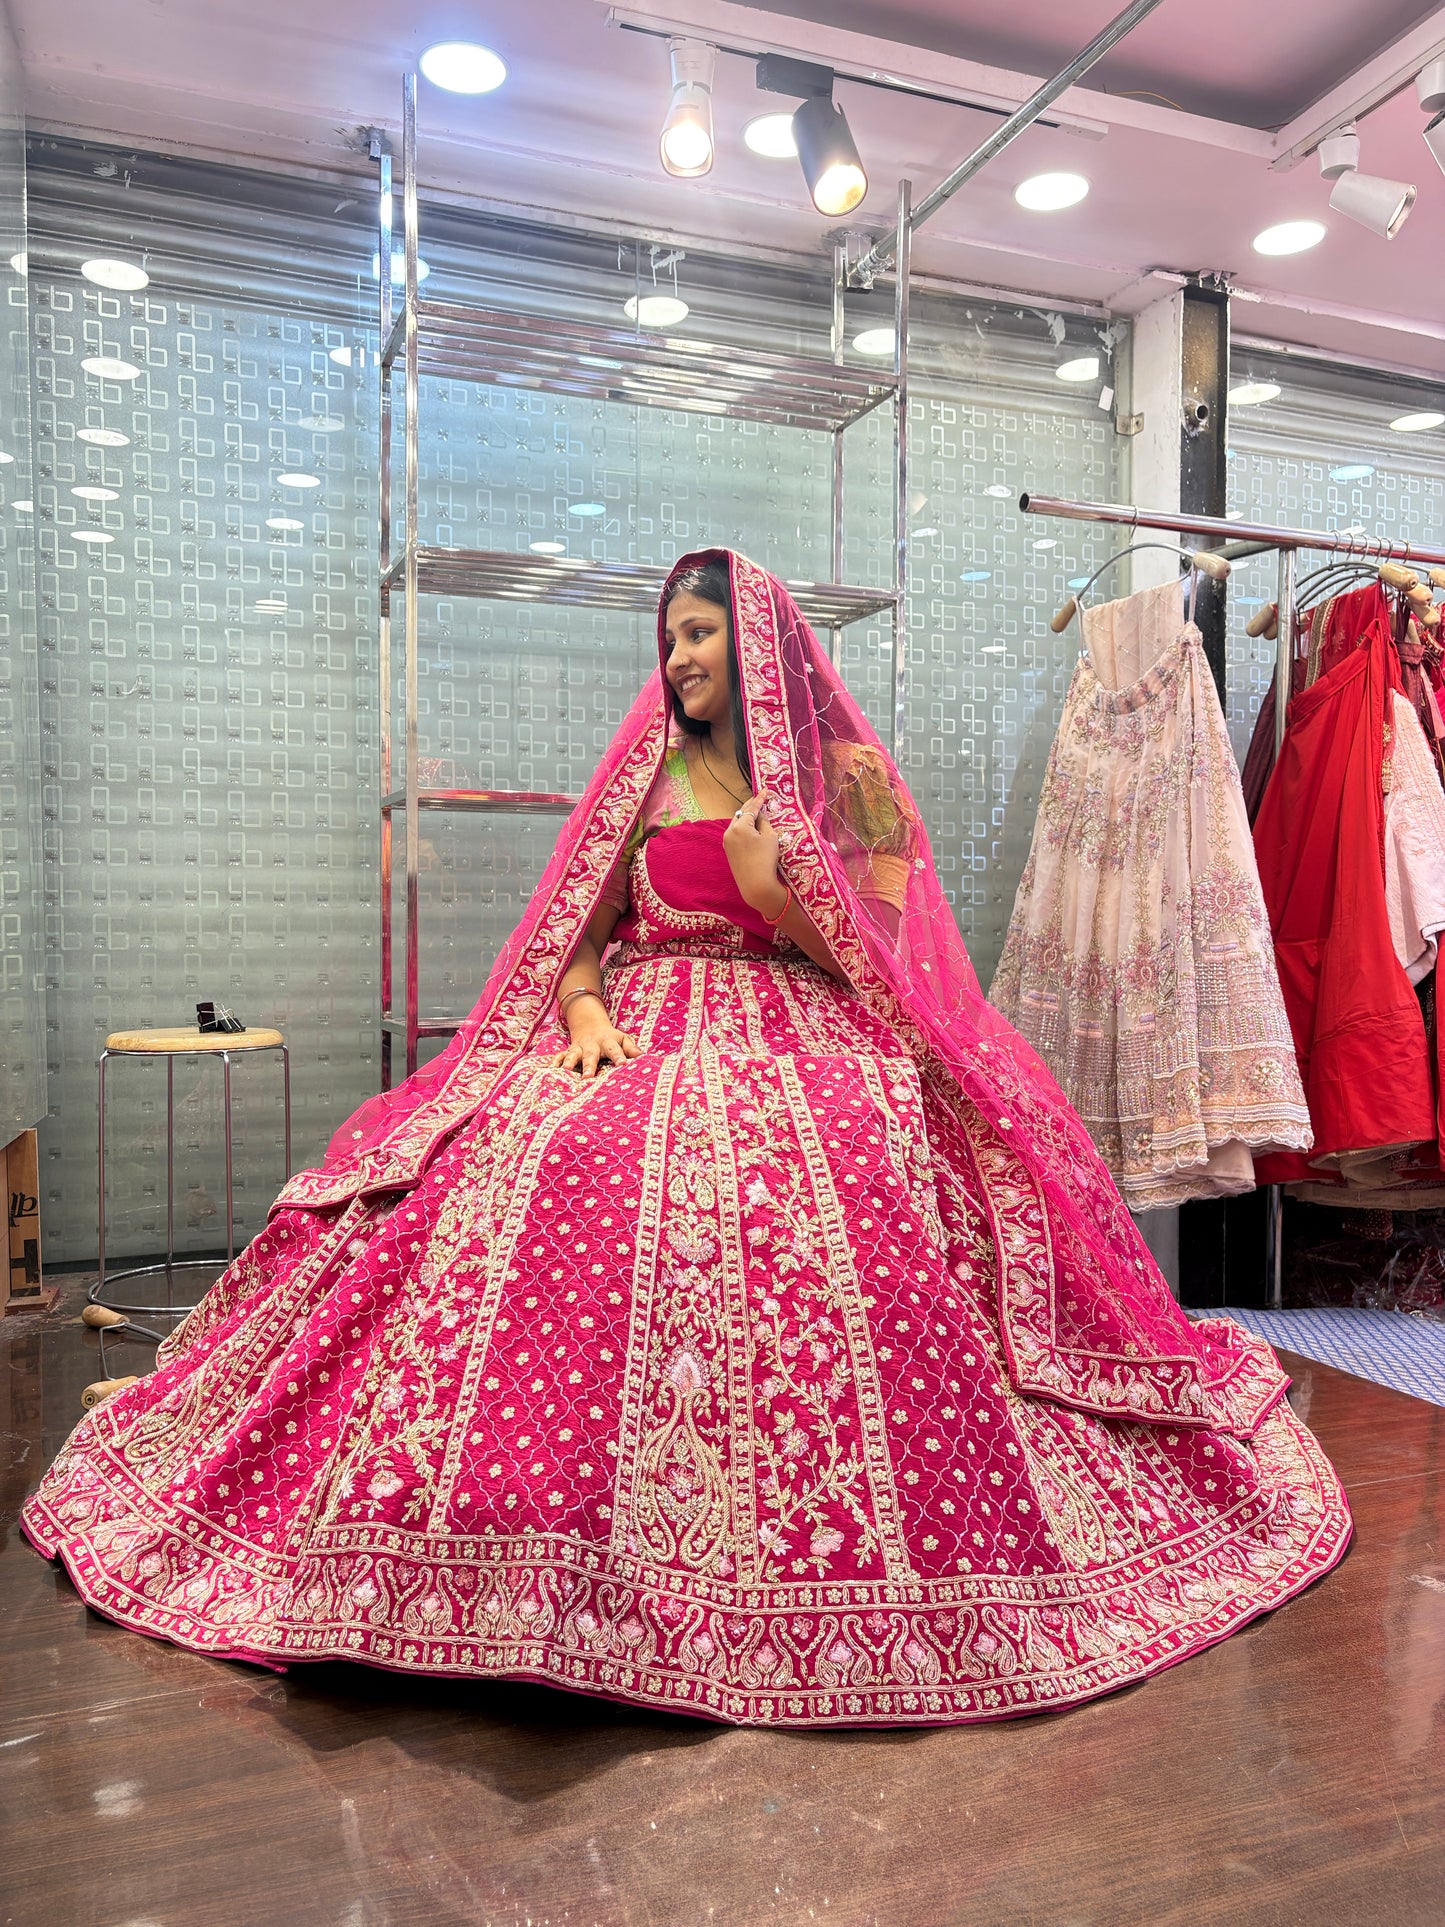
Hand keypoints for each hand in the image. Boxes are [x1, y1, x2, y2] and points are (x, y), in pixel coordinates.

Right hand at [553, 1007, 639, 1079]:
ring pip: (573, 1055)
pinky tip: (551, 1070)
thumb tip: (643, 1057)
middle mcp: (591, 1045)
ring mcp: (578, 1048)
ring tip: (566, 1071)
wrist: (590, 1025)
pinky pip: (560, 1056)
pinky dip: (555, 1062)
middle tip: (588, 1077)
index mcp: (607, 1042)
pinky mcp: (568, 1052)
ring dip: (569, 1062)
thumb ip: (631, 1048)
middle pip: (590, 1056)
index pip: (614, 1050)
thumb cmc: (611, 1038)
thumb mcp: (623, 1039)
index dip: (619, 1057)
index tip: (623, 1065)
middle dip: (589, 1066)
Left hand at [722, 788, 786, 914]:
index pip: (751, 808)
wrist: (756, 886)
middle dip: (750, 807)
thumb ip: (764, 822)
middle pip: (741, 814)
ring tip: (757, 813)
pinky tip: (750, 828)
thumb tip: (759, 815)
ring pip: (737, 824)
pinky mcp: (728, 851)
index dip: (759, 799)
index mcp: (739, 826)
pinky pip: (736, 834)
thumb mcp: (770, 837)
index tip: (764, 790)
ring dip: (746, 818)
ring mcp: (726, 842)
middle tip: (759, 798)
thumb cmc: (766, 860)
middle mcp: (729, 832)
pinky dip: (743, 829)